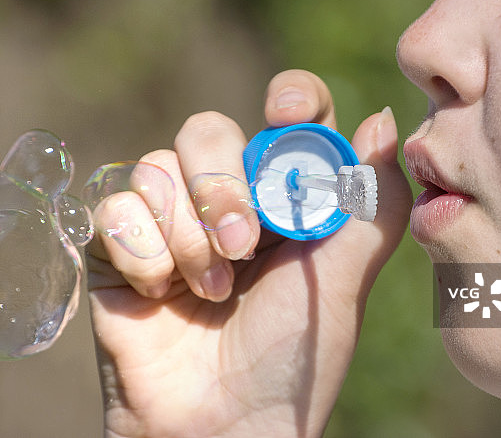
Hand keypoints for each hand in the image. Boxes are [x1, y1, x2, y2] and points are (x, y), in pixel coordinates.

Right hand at [87, 70, 411, 437]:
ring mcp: (169, 221)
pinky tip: (161, 294)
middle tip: (241, 247)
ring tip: (209, 290)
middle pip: (206, 129)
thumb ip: (371, 201)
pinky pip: (115, 208)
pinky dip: (143, 253)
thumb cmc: (293, 354)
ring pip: (155, 167)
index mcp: (283, 195)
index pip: (287, 113)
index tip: (288, 110)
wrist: (223, 424)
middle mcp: (226, 198)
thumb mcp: (344, 279)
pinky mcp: (120, 247)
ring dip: (185, 234)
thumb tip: (385, 119)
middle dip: (221, 186)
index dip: (290, 96)